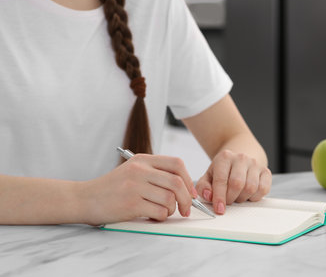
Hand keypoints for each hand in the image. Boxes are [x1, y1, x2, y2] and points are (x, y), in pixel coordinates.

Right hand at [80, 154, 195, 225]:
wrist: (84, 198)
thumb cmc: (112, 188)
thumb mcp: (132, 171)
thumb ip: (155, 173)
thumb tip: (185, 187)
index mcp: (142, 159)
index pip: (176, 164)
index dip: (188, 179)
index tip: (191, 193)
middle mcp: (140, 170)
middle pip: (177, 182)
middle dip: (187, 199)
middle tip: (186, 209)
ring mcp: (135, 186)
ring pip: (170, 199)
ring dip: (172, 210)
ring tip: (163, 212)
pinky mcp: (131, 204)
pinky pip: (159, 212)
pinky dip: (161, 217)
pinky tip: (152, 216)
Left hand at [195, 150, 271, 214]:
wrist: (240, 159)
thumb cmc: (223, 170)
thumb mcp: (209, 176)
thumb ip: (203, 187)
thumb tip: (208, 196)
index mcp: (224, 157)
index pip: (221, 179)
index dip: (219, 197)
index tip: (219, 209)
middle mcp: (241, 158)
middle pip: (237, 184)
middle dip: (231, 198)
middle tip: (227, 201)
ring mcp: (255, 164)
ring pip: (251, 188)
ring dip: (242, 198)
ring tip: (237, 196)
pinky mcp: (266, 171)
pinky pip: (263, 189)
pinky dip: (255, 197)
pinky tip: (247, 194)